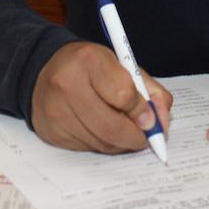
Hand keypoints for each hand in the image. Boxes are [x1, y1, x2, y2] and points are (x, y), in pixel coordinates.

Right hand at [31, 41, 172, 152]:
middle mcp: (67, 84)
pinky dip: (101, 144)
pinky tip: (99, 130)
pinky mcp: (52, 131)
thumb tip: (161, 124)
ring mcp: (56, 110)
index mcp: (90, 59)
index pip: (124, 95)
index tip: (149, 118)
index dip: (142, 111)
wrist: (47, 71)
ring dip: (119, 143)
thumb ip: (150, 92)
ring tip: (122, 131)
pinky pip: (87, 148)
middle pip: (112, 127)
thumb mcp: (123, 67)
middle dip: (135, 137)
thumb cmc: (92, 69)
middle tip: (144, 138)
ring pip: (101, 142)